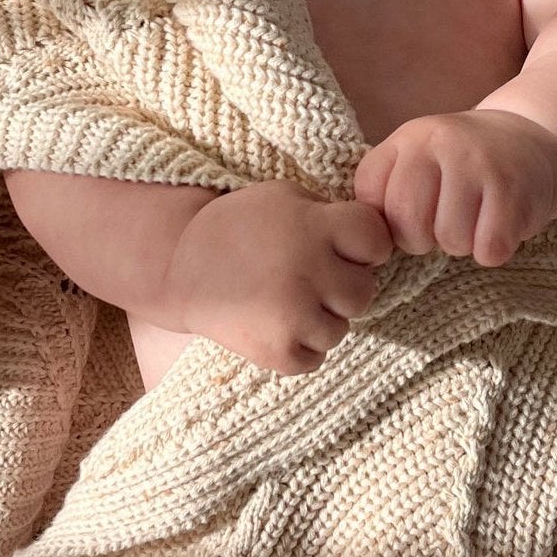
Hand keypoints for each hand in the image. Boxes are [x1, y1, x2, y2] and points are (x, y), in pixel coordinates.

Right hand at [162, 181, 394, 376]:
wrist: (179, 266)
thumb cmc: (239, 226)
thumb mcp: (286, 197)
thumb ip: (330, 214)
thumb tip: (374, 241)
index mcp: (314, 227)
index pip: (377, 241)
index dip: (363, 245)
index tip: (340, 246)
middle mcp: (309, 271)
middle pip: (364, 292)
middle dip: (342, 285)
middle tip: (308, 277)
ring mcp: (293, 316)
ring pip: (341, 329)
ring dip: (321, 319)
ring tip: (285, 300)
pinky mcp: (277, 352)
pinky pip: (316, 358)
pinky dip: (300, 346)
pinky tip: (275, 323)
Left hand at [352, 108, 556, 267]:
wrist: (535, 139)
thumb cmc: (465, 164)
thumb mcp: (421, 157)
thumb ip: (388, 187)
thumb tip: (361, 241)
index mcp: (410, 138)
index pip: (368, 195)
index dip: (385, 220)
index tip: (408, 215)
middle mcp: (442, 143)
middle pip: (407, 223)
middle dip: (422, 240)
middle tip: (441, 226)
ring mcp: (480, 164)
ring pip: (451, 241)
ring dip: (462, 244)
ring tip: (473, 222)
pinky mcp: (514, 191)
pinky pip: (489, 249)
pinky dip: (493, 250)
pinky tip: (498, 228)